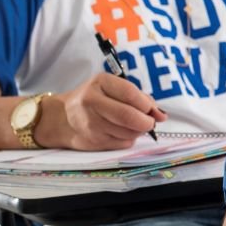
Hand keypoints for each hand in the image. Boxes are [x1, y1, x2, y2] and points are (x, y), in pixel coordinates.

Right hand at [42, 73, 165, 149]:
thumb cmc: (96, 99)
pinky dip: (129, 139)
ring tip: (133, 125)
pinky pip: (122, 143)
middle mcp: (91, 101)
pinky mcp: (93, 140)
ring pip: (128, 132)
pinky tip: (121, 132)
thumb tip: (161, 115)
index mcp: (100, 82)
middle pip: (128, 116)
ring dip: (138, 131)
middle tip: (149, 122)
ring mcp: (91, 123)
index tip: (151, 110)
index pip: (130, 93)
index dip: (146, 104)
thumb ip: (140, 98)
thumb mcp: (114, 88)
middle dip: (146, 122)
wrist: (63, 117)